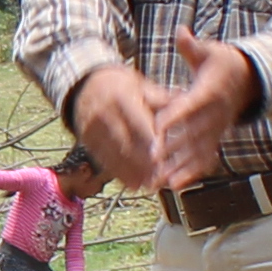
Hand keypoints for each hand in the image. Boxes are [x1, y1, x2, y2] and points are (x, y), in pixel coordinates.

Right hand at [67, 62, 185, 191]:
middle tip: (164, 178)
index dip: (154, 142)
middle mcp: (104, 113)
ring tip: (152, 186)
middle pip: (127, 144)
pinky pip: (103, 160)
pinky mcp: (86, 140)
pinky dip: (120, 174)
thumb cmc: (120, 85)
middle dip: (146, 164)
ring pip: (115, 156)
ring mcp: (92, 128)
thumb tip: (186, 104)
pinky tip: (134, 184)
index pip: (140, 123)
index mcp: (121, 97)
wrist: (85, 85)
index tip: (167, 157)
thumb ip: (161, 98)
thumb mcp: (140, 84)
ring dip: (134, 173)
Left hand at [165, 29, 258, 174]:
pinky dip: (190, 173)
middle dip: (171, 148)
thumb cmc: (222, 63)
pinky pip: (204, 159)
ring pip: (196, 152)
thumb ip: (191, 46)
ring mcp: (216, 130)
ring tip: (158, 181)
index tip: (156, 127)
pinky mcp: (215, 140)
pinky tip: (173, 186)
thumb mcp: (209, 51)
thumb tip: (181, 31)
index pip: (190, 105)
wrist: (249, 81)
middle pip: (191, 134)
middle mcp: (214, 115)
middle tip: (150, 161)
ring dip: (178, 167)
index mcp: (209, 92)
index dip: (174, 116)